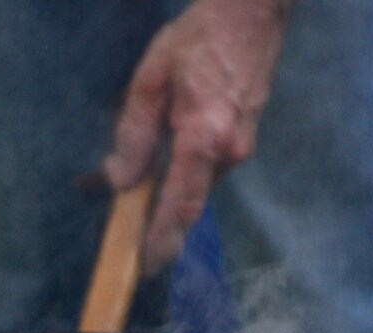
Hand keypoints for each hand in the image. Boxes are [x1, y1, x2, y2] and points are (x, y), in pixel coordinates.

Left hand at [104, 0, 293, 272]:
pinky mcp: (246, 136)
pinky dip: (185, 172)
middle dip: (159, 221)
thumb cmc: (198, 38)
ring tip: (139, 190)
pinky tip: (165, 159)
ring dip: (170, 191)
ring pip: (198, 184)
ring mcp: (243, 146)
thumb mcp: (151, 80)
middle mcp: (230, 151)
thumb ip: (134, 133)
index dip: (161, 240)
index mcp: (204, 139)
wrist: (252, 9)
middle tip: (130, 238)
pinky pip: (208, 167)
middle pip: (188, 201)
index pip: (181, 206)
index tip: (145, 266)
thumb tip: (120, 180)